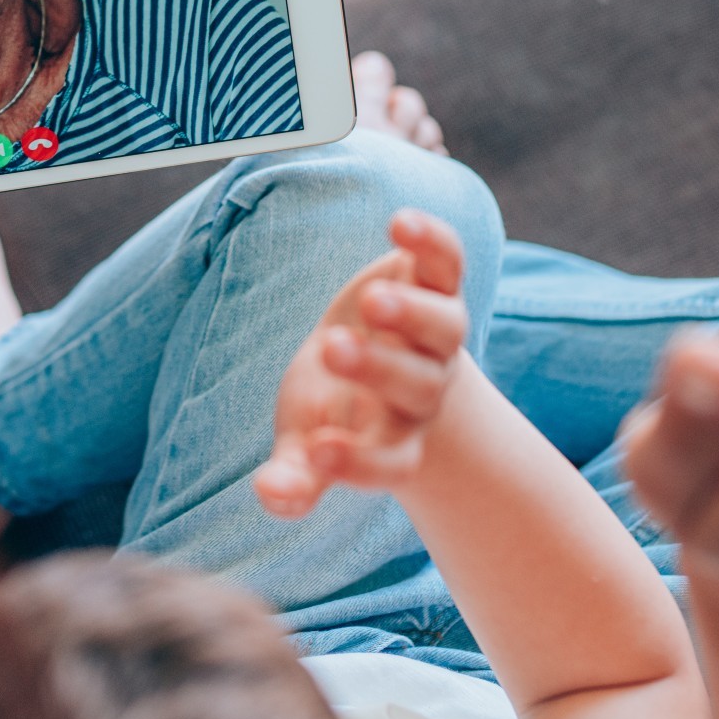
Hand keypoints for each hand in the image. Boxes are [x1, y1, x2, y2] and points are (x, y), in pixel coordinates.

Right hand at [255, 209, 467, 516]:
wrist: (375, 349)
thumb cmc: (332, 403)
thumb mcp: (303, 437)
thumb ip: (293, 473)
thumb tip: (271, 497)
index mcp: (394, 436)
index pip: (393, 462)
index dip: (361, 463)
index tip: (318, 452)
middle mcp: (425, 388)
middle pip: (419, 387)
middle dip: (380, 370)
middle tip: (332, 350)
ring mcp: (435, 333)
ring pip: (447, 326)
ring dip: (414, 313)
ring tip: (373, 301)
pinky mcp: (434, 280)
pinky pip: (447, 262)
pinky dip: (432, 241)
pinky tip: (400, 221)